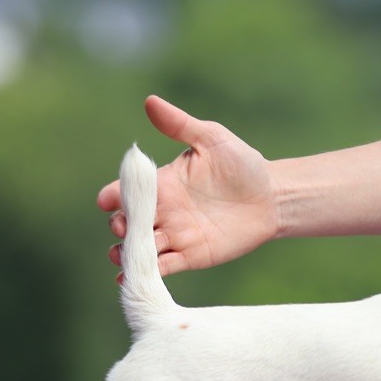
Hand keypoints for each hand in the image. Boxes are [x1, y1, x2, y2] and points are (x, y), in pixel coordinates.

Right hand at [98, 95, 278, 277]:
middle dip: (120, 227)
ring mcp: (176, 236)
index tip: (107, 199)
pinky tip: (132, 278)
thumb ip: (181, 125)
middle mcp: (165, 212)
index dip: (113, 195)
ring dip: (127, 255)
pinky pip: (163, 268)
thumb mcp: (212, 139)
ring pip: (141, 249)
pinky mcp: (191, 256)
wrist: (273, 197)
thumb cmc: (244, 165)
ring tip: (122, 257)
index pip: (128, 191)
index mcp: (163, 184)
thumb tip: (150, 101)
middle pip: (129, 224)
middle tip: (124, 228)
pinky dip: (146, 274)